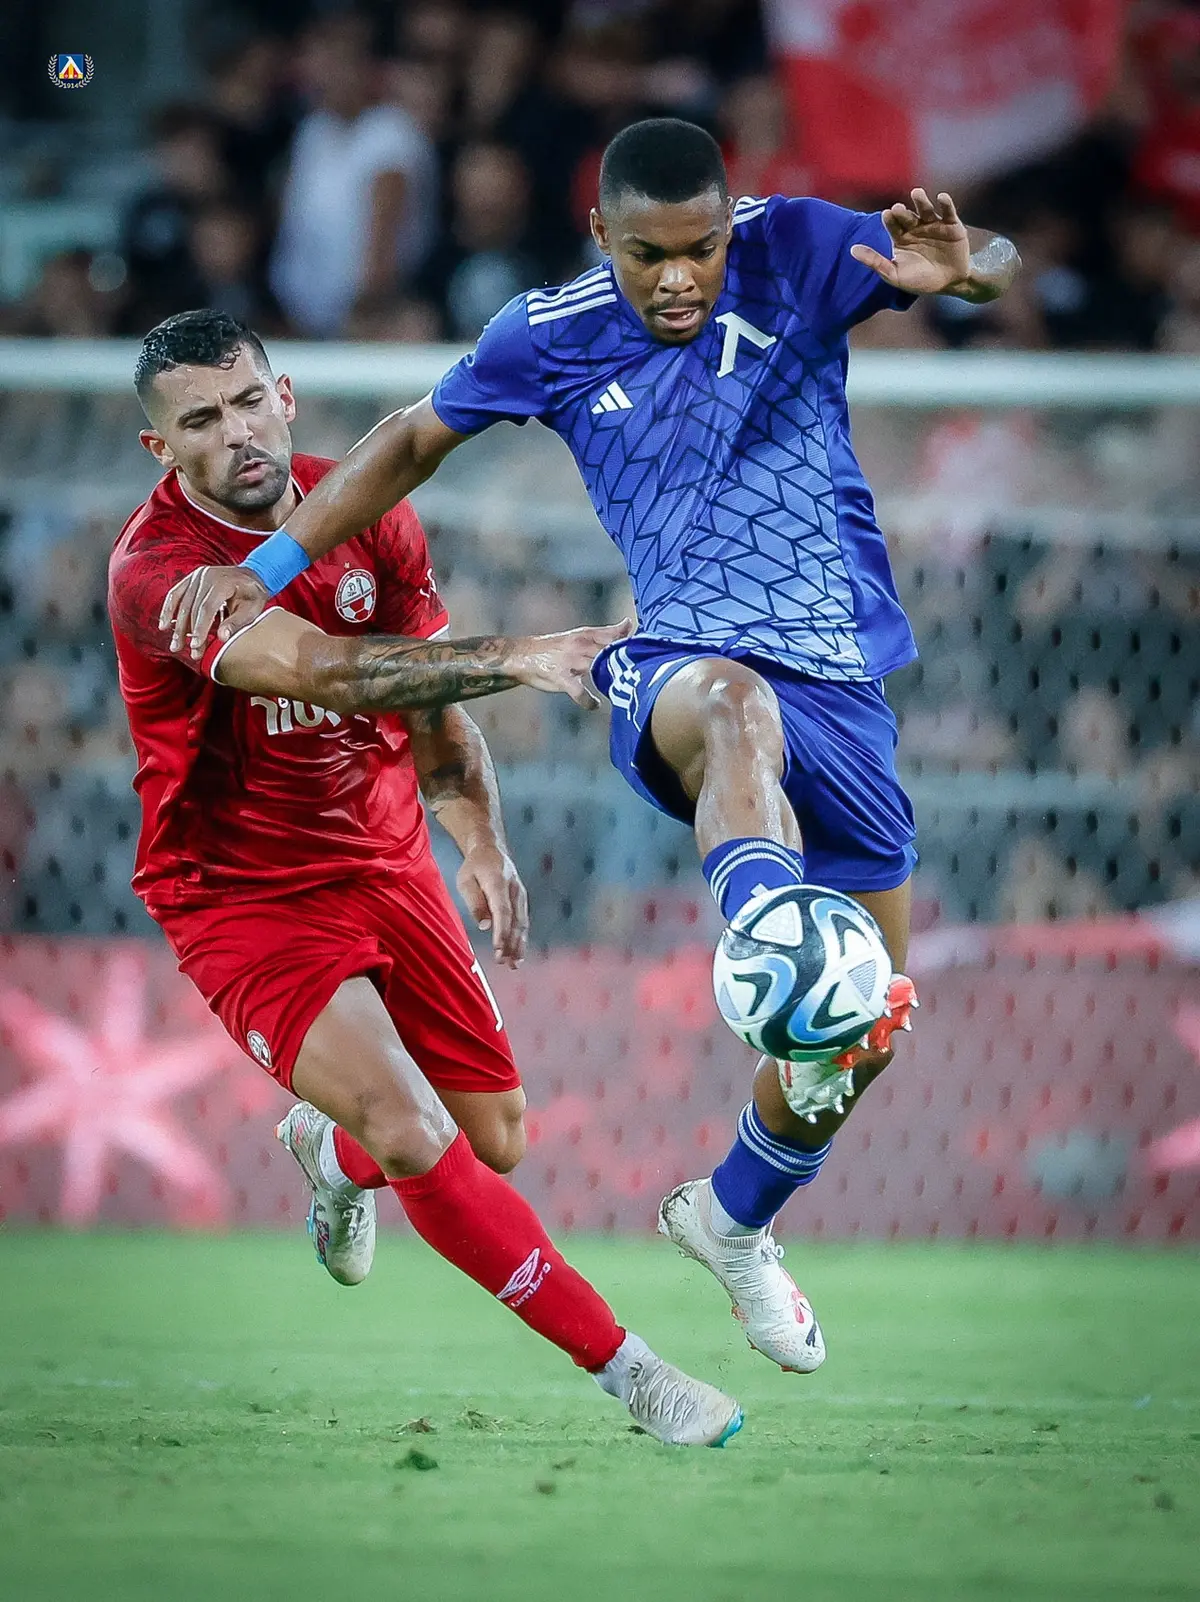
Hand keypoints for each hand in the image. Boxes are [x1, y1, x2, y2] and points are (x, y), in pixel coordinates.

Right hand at [159, 565, 270, 658]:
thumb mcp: (253, 608)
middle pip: (193, 608)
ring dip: (177, 627)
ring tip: (175, 646)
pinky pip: (175, 594)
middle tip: (190, 653)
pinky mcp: (191, 579)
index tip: (196, 645)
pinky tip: (163, 626)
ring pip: (182, 603)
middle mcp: (206, 576)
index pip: (206, 608)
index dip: (200, 628)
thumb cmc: (253, 595)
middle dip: (189, 633)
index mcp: (222, 582)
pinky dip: (168, 610)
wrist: (251, 575)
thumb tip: (222, 638)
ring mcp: (197, 576)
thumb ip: (237, 622)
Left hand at [457, 844, 528, 967]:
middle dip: (512, 944)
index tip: (499, 950)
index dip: (502, 932)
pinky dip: (521, 938)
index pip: (503, 911)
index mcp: (499, 883)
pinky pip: (523, 921)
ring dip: (519, 945)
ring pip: (523, 923)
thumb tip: (484, 926)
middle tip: (505, 963)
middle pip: (516, 920)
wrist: (491, 849)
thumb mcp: (465, 880)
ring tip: (514, 964)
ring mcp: (521, 895)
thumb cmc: (475, 866)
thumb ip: (475, 902)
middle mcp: (514, 890)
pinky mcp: (522, 900)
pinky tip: (518, 952)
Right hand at [517, 618, 634, 707]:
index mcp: (586, 635)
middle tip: (637, 677)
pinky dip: (589, 701)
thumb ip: (605, 633)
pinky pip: (579, 692)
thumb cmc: (555, 648)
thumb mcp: (579, 635)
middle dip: (625, 665)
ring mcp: (571, 662)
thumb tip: (628, 624)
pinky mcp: (561, 678)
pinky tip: (594, 704)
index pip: (616, 637)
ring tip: (619, 690)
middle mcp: (580, 646)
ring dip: (611, 681)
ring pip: (598, 669)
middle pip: (611, 653)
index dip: (631, 646)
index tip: (642, 654)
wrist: (523, 656)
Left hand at [851, 188, 971, 297]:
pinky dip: (946, 204)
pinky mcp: (952, 225)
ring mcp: (934, 225)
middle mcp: (916, 228)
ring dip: (921, 201)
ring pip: (926, 210)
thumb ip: (874, 262)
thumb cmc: (920, 280)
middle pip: (907, 216)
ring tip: (916, 193)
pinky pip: (948, 212)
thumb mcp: (894, 275)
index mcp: (901, 237)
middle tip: (897, 209)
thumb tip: (852, 250)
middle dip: (902, 212)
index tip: (886, 215)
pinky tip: (942, 198)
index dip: (890, 220)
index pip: (893, 225)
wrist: (948, 283)